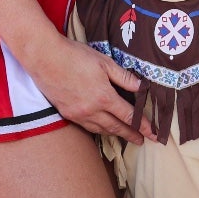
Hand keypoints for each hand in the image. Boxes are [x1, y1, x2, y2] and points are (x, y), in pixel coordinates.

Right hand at [25, 34, 155, 144]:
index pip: (129, 116)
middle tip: (142, 141)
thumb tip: (142, 87)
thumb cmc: (76, 56)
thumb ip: (124, 77)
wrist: (45, 58)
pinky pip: (87, 127)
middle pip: (116, 127)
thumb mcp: (105, 62)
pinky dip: (98, 129)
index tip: (153, 133)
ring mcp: (78, 114)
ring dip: (115, 134)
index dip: (142, 125)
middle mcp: (92, 111)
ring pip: (101, 130)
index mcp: (104, 97)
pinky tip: (102, 128)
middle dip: (131, 135)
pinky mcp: (67, 114)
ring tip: (125, 136)